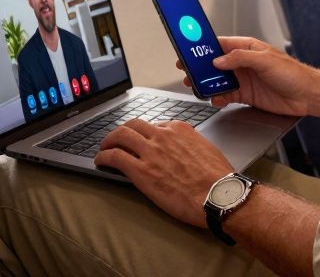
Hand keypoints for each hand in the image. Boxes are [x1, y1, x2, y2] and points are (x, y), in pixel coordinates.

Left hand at [93, 118, 232, 226]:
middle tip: (116, 139)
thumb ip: (190, 145)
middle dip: (122, 131)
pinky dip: (103, 156)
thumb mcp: (206, 150)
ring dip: (108, 141)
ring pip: (120, 135)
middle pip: (133, 124)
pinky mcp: (141, 170)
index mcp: (179, 129)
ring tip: (104, 148)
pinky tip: (100, 161)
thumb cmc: (218, 178)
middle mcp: (162, 135)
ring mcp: (150, 151)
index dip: (145, 134)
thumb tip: (183, 151)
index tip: (141, 141)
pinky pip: (114, 157)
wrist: (219, 195)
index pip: (155, 124)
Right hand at [179, 36, 314, 115]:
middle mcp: (244, 63)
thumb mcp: (265, 60)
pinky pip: (227, 95)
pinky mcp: (247, 95)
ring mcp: (245, 80)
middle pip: (216, 64)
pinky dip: (219, 98)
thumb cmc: (292, 73)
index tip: (190, 49)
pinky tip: (216, 99)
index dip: (205, 47)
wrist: (306, 95)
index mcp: (248, 48)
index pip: (221, 44)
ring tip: (198, 87)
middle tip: (187, 72)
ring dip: (208, 84)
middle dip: (201, 68)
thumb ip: (240, 58)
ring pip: (219, 80)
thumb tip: (219, 60)